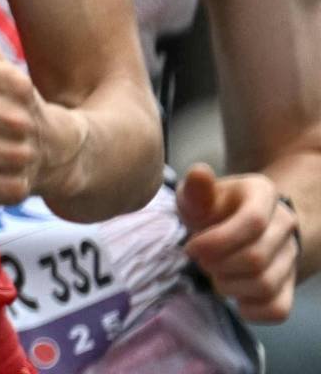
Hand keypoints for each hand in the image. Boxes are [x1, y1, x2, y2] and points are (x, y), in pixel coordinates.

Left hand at [178, 164, 299, 322]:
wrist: (235, 225)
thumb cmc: (210, 209)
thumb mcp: (197, 196)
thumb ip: (195, 190)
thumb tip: (199, 173)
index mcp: (263, 194)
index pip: (254, 222)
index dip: (217, 241)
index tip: (191, 248)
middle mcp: (286, 224)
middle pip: (257, 258)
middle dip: (218, 266)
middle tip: (201, 261)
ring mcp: (292, 255)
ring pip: (265, 285)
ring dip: (229, 287)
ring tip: (215, 275)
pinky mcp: (290, 285)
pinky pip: (278, 309)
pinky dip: (250, 310)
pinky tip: (233, 296)